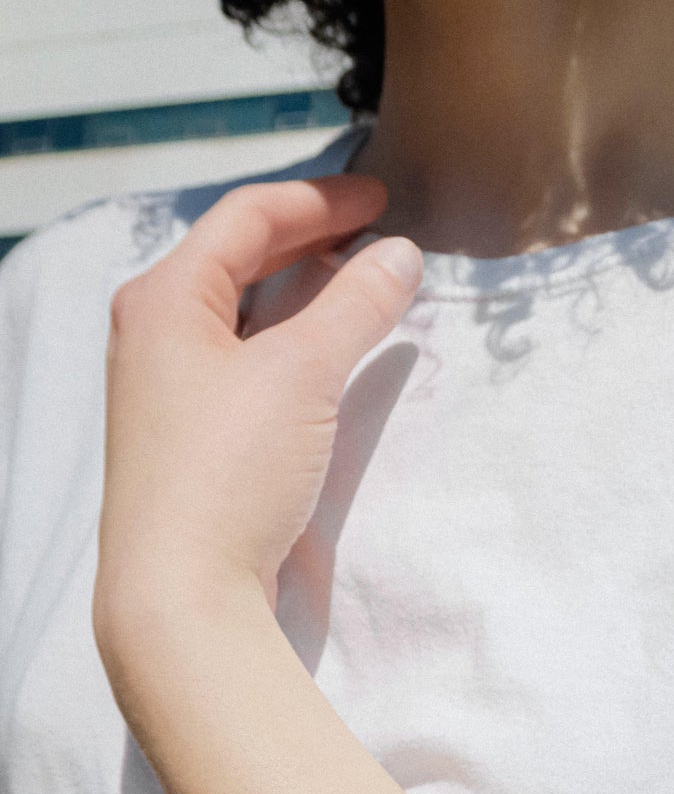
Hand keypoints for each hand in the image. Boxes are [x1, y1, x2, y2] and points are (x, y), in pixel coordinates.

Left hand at [94, 175, 421, 630]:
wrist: (183, 593)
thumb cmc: (228, 473)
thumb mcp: (303, 373)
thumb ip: (356, 305)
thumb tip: (400, 256)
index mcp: (164, 296)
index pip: (247, 216)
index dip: (321, 200)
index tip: (383, 203)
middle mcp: (154, 334)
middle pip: (239, 261)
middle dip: (313, 244)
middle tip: (379, 243)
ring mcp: (168, 390)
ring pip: (245, 317)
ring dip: (306, 298)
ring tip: (365, 294)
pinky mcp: (189, 441)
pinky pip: (245, 366)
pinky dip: (292, 347)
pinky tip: (330, 362)